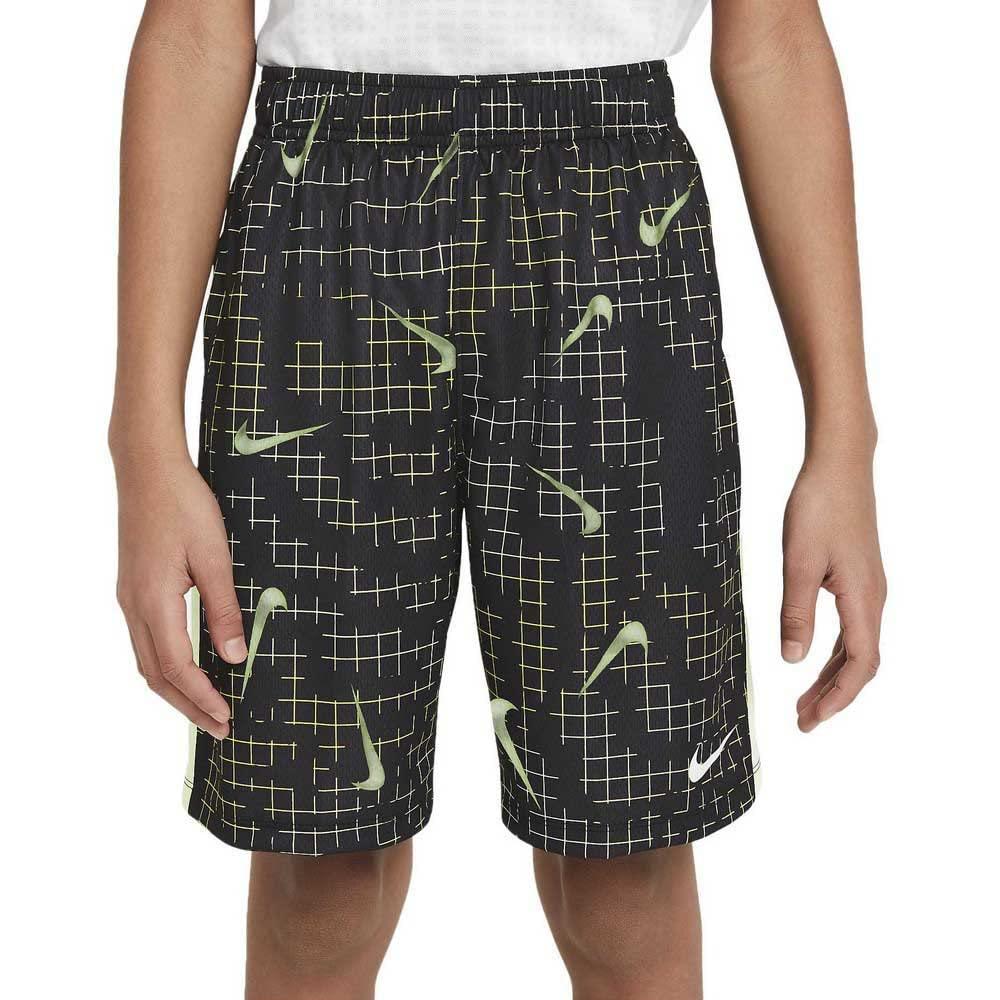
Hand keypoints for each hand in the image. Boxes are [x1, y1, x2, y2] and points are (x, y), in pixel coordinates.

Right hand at [114, 451, 245, 738]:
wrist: (148, 469)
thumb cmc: (184, 505)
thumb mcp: (214, 555)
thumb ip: (224, 608)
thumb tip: (234, 656)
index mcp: (154, 601)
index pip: (178, 667)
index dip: (202, 698)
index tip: (227, 718)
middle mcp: (134, 606)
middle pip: (157, 675)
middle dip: (188, 706)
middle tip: (220, 728)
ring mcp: (129, 599)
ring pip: (148, 661)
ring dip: (176, 690)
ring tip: (206, 709)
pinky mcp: (133, 589)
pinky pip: (147, 642)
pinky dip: (166, 667)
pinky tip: (187, 670)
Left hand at [780, 455, 886, 731]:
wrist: (840, 467)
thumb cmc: (820, 507)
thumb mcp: (799, 562)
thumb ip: (796, 612)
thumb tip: (792, 660)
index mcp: (863, 599)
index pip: (860, 664)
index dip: (837, 697)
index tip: (813, 719)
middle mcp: (873, 599)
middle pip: (860, 663)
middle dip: (832, 695)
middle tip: (803, 720)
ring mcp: (869, 589)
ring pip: (857, 647)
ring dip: (832, 676)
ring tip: (805, 700)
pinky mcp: (859, 579)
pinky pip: (853, 628)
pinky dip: (835, 652)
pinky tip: (816, 659)